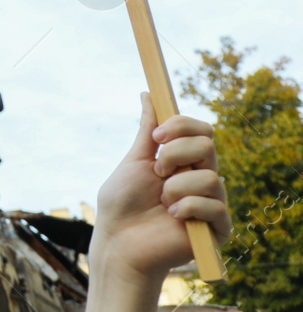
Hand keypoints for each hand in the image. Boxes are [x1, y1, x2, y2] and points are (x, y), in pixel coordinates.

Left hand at [86, 94, 231, 310]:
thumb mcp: (134, 161)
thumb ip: (148, 131)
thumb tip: (148, 94)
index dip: (181, 127)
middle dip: (176, 154)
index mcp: (183, 160)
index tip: (157, 138)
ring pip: (211, 176)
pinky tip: (173, 217)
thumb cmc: (122, 203)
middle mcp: (201, 177)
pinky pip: (215, 206)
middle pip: (209, 145)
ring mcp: (211, 202)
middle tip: (156, 171)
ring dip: (177, 187)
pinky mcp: (217, 228)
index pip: (201, 130)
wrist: (119, 242)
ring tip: (162, 202)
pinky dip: (188, 207)